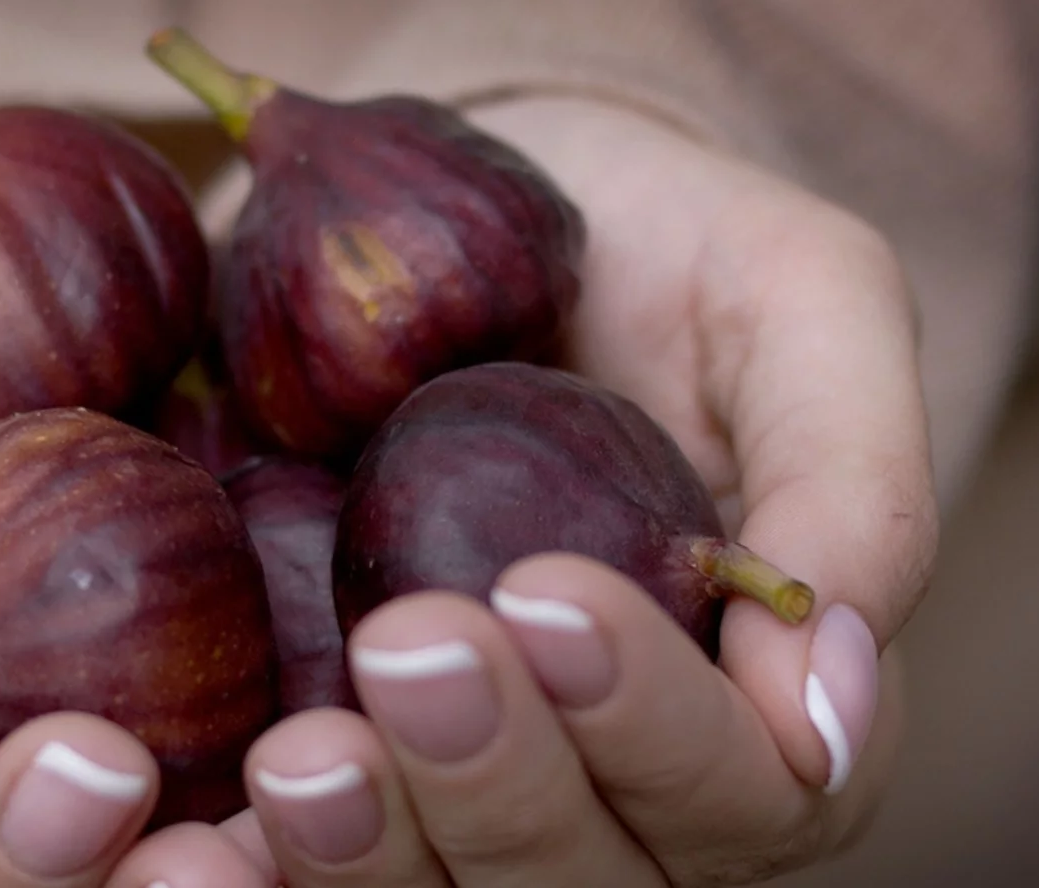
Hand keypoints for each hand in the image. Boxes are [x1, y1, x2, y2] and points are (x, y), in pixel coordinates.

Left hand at [197, 94, 936, 884]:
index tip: (548, 597)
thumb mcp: (804, 302)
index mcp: (757, 703)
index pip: (745, 792)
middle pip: (580, 876)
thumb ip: (854, 484)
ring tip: (295, 761)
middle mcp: (610, 778)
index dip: (656, 729)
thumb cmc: (675, 252)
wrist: (489, 216)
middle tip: (409, 648)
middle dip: (499, 785)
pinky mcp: (317, 735)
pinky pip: (284, 859)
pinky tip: (184, 839)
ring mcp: (452, 775)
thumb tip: (832, 709)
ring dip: (365, 854)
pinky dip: (240, 865)